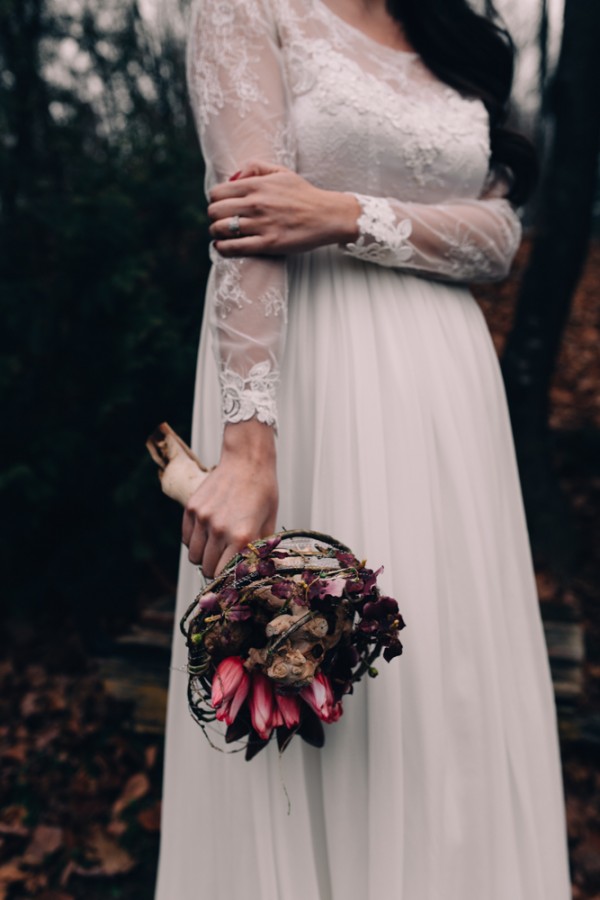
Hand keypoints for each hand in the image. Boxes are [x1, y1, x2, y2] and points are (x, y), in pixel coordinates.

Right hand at [181, 420, 277, 577]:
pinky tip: (207, 533)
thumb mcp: (269, 521)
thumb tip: (254, 570)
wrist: (247, 459)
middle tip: (224, 562)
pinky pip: (187, 539)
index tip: (233, 578)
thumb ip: (260, 548)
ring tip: (216, 547)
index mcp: (241, 536)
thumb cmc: (263, 490)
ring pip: (194, 556)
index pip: (226, 575)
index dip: (229, 580)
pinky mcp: (191, 509)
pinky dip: (195, 542)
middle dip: (215, 570)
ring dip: (203, 557)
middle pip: (207, 569)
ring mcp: (202, 519)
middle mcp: (219, 530)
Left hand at [208, 160, 359, 256]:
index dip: (216, 201)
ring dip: (217, 233)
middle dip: (214, 217)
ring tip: (223, 235)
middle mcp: (255, 203)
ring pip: (220, 229)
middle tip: (222, 221)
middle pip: (214, 211)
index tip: (223, 207)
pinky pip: (234, 247)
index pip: (217, 193)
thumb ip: (254, 167)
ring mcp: (261, 224)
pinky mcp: (268, 243)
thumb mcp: (280, 172)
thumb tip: (232, 178)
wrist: (327, 215)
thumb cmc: (303, 194)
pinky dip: (223, 248)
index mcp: (256, 185)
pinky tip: (224, 247)